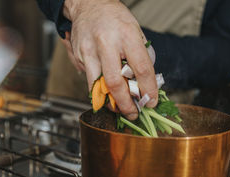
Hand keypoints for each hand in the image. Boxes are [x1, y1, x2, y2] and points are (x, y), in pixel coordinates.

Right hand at [61, 0, 157, 119]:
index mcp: (127, 34)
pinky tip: (106, 91)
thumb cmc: (115, 19)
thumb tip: (147, 85)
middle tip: (133, 113)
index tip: (151, 101)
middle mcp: (106, 42)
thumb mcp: (136, 31)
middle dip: (125, 104)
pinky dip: (99, 90)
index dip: (147, 90)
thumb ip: (141, 57)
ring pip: (98, 86)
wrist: (88, 4)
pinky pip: (90, 80)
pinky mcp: (78, 56)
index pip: (141, 68)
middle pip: (115, 82)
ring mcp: (89, 50)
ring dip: (110, 102)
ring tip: (119, 108)